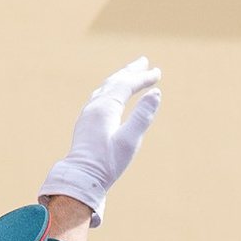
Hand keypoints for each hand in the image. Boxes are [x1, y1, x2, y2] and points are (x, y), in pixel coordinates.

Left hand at [38, 56, 161, 224]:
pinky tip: (110, 95)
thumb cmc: (107, 163)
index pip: (127, 84)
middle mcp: (95, 106)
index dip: (143, 77)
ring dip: (119, 79)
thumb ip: (143, 116)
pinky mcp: (85, 123)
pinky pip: (99, 97)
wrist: (82, 179)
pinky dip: (110, 90)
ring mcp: (88, 114)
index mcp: (106, 107)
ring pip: (105, 88)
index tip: (158, 73)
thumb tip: (156, 93)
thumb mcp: (130, 140)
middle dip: (131, 71)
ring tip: (129, 74)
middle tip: (144, 62)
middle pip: (115, 81)